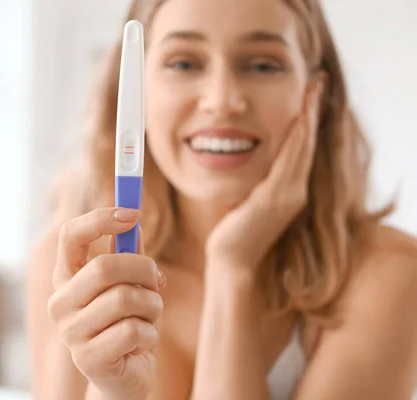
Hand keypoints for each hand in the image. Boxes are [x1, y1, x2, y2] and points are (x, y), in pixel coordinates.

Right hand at [48, 207, 165, 399]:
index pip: (70, 235)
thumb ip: (129, 254)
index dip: (100, 219)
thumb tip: (134, 222)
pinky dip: (150, 334)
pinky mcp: (88, 358)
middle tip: (157, 279)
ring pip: (125, 299)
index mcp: (66, 277)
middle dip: (143, 269)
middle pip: (104, 267)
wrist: (124, 377)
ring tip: (148, 317)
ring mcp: (70, 332)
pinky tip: (142, 344)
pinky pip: (134, 330)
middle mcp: (60, 302)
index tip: (132, 213)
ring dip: (151, 306)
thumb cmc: (127, 323)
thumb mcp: (131, 284)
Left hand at [205, 82, 322, 271]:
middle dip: (312, 111)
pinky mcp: (274, 199)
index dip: (307, 121)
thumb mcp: (246, 199)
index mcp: (289, 191)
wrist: (231, 261)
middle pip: (308, 143)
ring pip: (302, 148)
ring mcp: (288, 196)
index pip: (301, 149)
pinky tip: (298, 119)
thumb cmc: (232, 232)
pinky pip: (288, 162)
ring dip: (308, 117)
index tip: (308, 96)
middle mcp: (295, 192)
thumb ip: (253, 181)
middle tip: (316, 82)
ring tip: (312, 90)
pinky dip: (295, 139)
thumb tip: (242, 159)